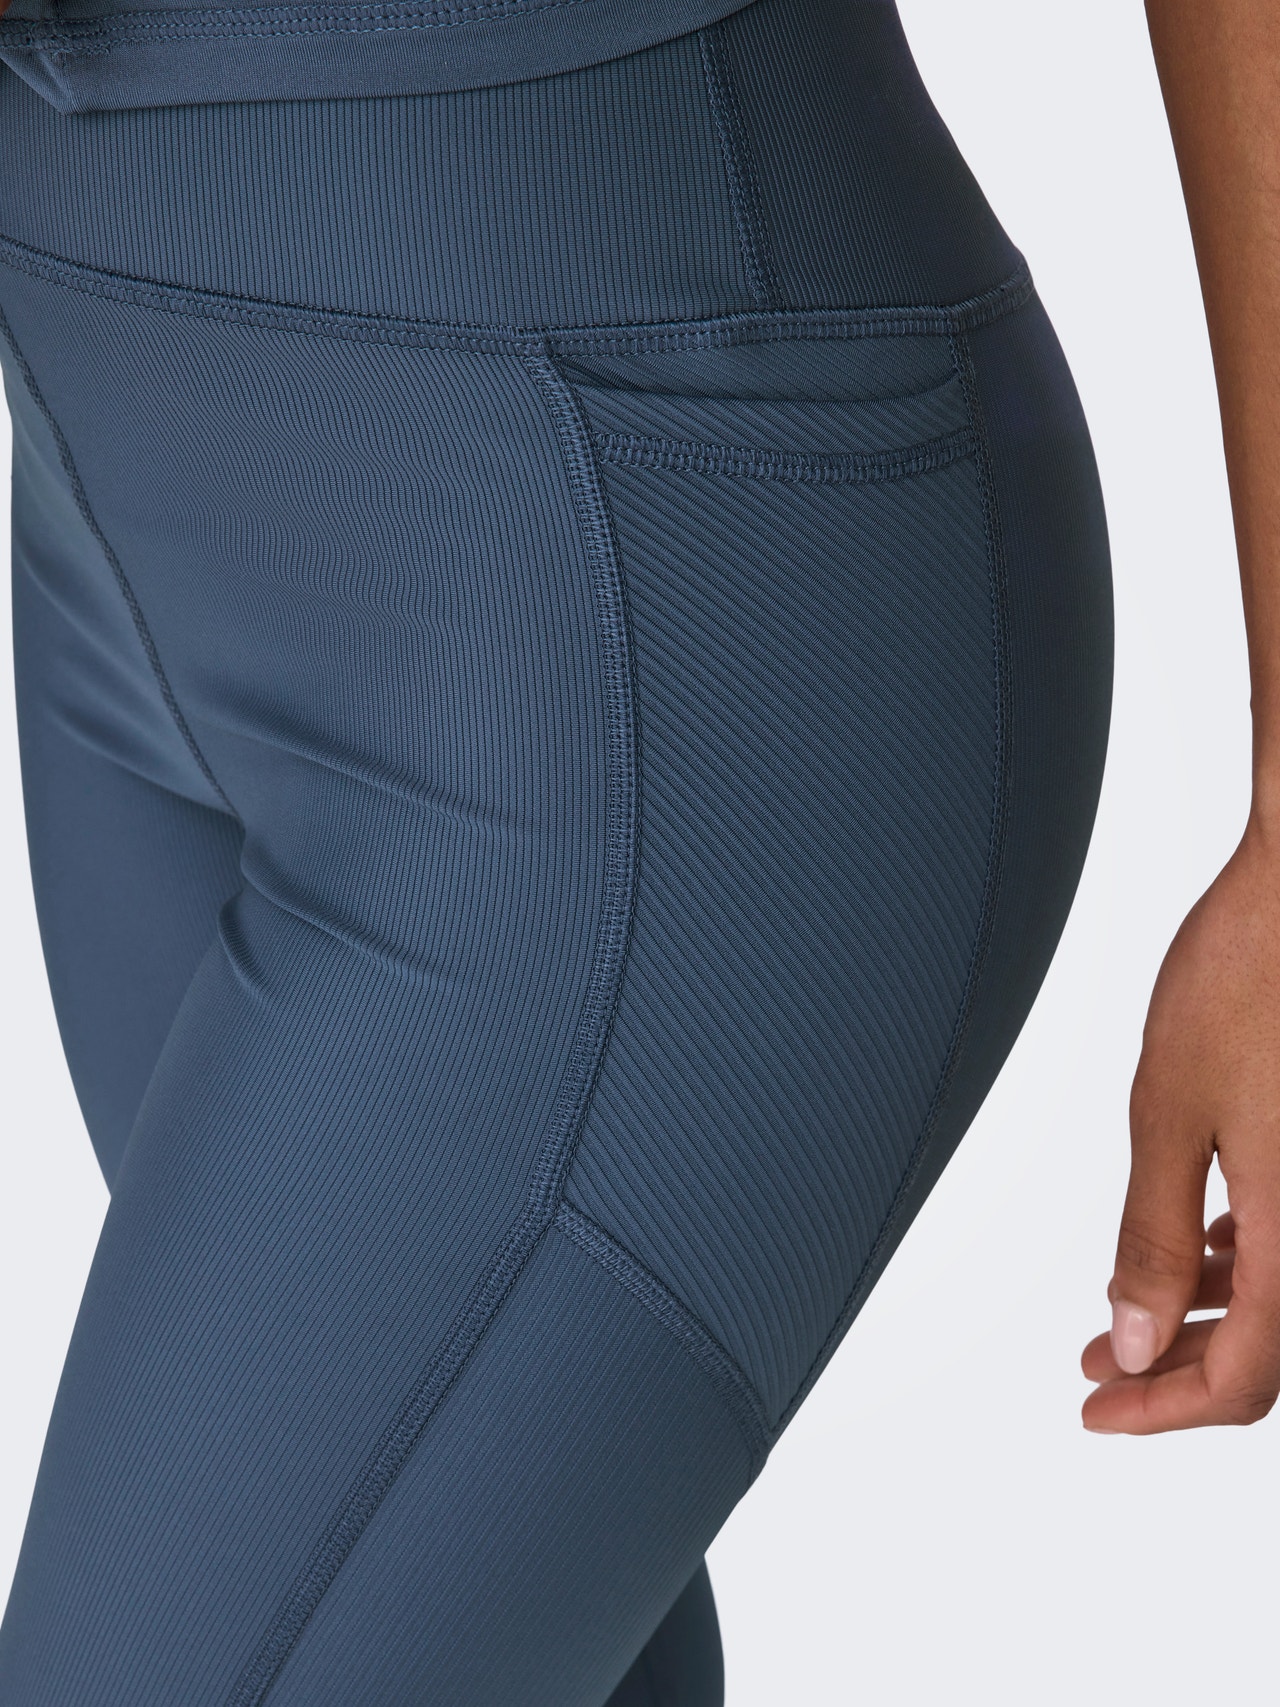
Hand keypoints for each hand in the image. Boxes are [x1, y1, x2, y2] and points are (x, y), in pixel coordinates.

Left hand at [1081, 814, 1279, 1431]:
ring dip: (1206, 1310)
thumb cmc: (1248, 976)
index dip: (1161, 1410)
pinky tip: (1199, 1238)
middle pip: (1270, 1354)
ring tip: (1125, 1311)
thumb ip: (1151, 1235)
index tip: (1094, 1408)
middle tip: (1095, 1370)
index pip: (1242, 1381)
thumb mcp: (1170, 1110)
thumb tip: (1127, 1341)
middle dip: (1175, 1368)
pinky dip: (1244, 1254)